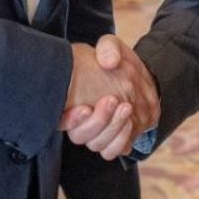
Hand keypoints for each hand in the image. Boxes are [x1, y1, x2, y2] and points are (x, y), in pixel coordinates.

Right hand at [62, 35, 159, 157]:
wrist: (138, 76)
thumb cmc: (119, 61)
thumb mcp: (112, 45)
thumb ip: (108, 48)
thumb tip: (108, 62)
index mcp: (71, 98)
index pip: (60, 119)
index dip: (70, 120)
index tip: (85, 108)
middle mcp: (80, 120)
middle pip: (80, 136)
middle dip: (97, 121)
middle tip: (112, 100)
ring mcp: (97, 132)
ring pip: (96, 145)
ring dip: (111, 129)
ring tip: (126, 108)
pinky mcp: (114, 140)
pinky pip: (111, 152)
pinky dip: (120, 142)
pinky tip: (130, 123)